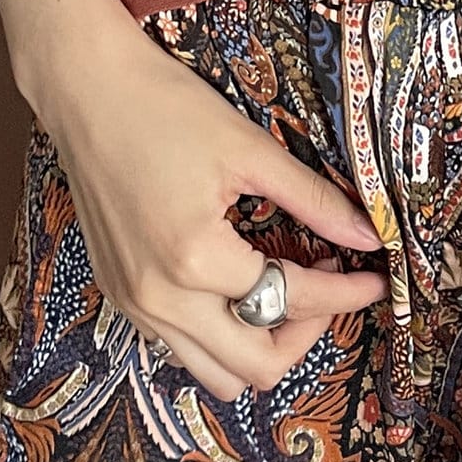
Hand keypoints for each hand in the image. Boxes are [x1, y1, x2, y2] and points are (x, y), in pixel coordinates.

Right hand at [36, 8, 388, 402]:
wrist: (87, 90)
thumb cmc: (164, 106)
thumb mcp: (249, 148)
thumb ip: (312, 199)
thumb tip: (365, 234)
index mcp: (195, 259)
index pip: (291, 300)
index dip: (344, 291)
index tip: (374, 276)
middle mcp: (159, 298)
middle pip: (254, 368)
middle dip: (307, 331)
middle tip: (330, 283)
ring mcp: (134, 303)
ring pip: (213, 371)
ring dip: (261, 341)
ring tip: (288, 284)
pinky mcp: (120, 294)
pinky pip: (179, 345)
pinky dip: (220, 330)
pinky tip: (240, 278)